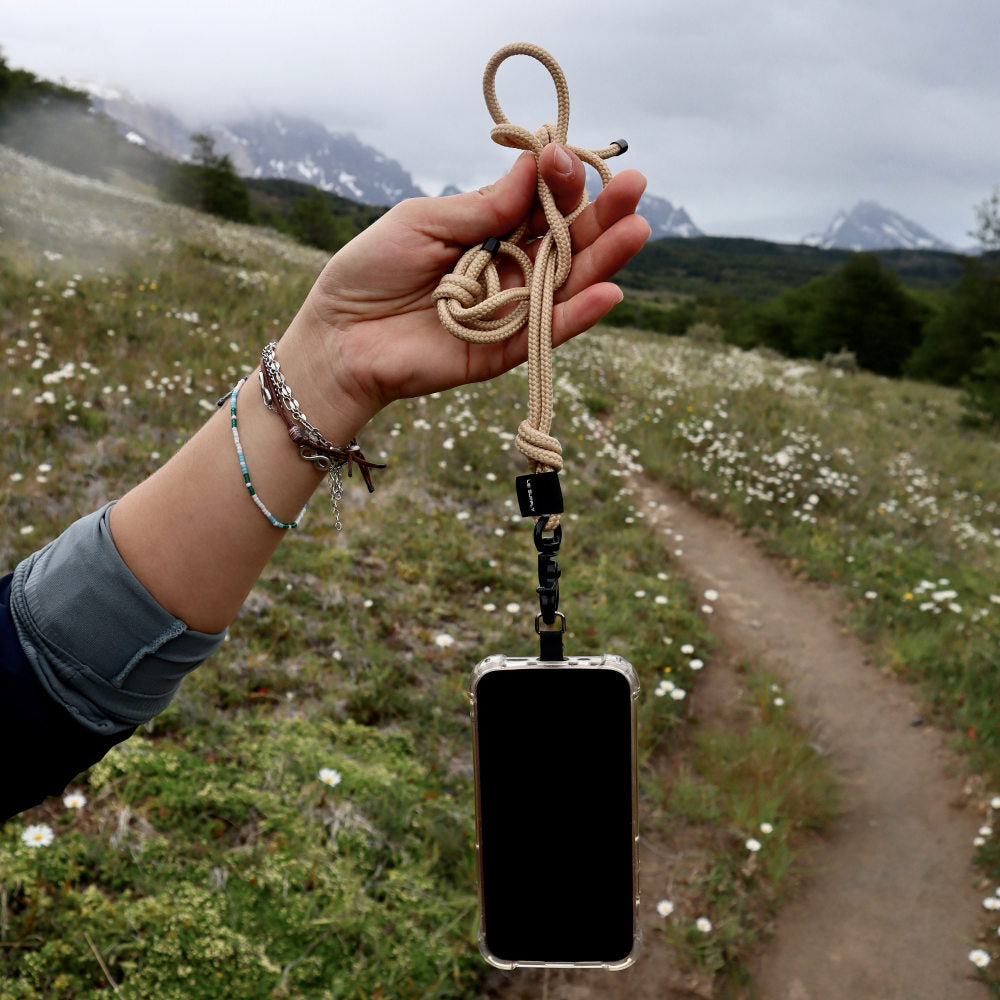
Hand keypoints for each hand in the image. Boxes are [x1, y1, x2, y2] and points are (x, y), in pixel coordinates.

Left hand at [280, 144, 650, 432]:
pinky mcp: (502, 352)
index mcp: (488, 231)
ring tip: (636, 230)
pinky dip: (575, 316)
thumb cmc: (371, 271)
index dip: (556, 182)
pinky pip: (544, 334)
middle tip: (635, 188)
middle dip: (599, 215)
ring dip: (603, 259)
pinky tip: (609, 292)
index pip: (537, 205)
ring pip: (565, 285)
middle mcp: (507, 269)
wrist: (339, 337)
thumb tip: (533, 168)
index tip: (563, 159)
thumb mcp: (421, 222)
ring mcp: (508, 311)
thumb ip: (480, 206)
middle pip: (564, 243)